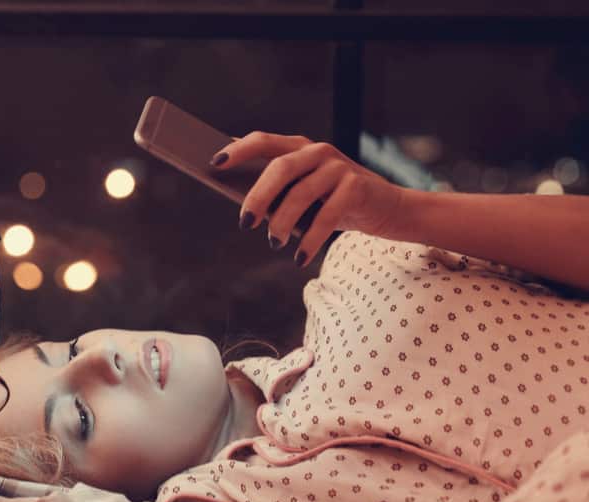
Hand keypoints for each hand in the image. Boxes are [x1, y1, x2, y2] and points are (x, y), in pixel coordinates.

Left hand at [211, 132, 406, 266]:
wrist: (389, 209)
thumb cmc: (334, 202)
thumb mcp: (304, 192)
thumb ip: (277, 189)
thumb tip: (239, 200)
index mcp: (299, 148)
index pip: (263, 141)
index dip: (238, 150)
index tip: (214, 163)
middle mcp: (318, 152)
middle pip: (280, 167)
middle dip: (258, 196)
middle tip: (245, 223)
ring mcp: (339, 167)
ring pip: (301, 193)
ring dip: (282, 222)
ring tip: (274, 243)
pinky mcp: (358, 186)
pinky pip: (328, 215)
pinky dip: (310, 240)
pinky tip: (300, 258)